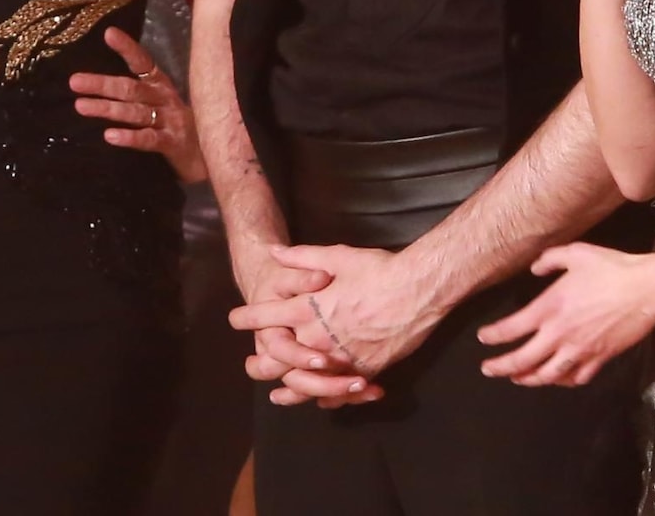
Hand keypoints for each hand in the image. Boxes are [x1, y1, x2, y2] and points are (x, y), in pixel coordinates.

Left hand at [69, 28, 205, 183]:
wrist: (211, 156)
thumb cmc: (179, 128)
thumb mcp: (161, 105)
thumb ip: (137, 94)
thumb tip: (101, 86)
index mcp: (162, 86)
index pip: (144, 62)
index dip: (127, 48)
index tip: (108, 33)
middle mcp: (166, 98)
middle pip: (131, 88)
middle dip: (102, 84)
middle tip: (74, 81)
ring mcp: (171, 121)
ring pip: (135, 112)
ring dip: (107, 109)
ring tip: (81, 106)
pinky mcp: (173, 144)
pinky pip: (148, 139)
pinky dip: (129, 137)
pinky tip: (109, 136)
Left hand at [230, 244, 445, 406]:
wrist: (419, 290)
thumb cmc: (379, 270)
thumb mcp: (338, 257)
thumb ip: (303, 257)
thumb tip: (274, 252)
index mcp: (309, 308)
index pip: (266, 316)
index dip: (247, 317)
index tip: (235, 319)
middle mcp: (319, 337)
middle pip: (279, 358)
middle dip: (261, 362)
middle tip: (251, 362)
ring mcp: (340, 358)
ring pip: (305, 382)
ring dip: (289, 389)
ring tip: (278, 394)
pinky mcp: (364, 369)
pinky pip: (339, 392)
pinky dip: (327, 398)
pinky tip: (321, 401)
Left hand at [477, 242, 654, 386]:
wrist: (645, 289)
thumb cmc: (611, 269)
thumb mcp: (575, 253)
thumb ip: (549, 259)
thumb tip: (534, 268)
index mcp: (550, 307)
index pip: (512, 329)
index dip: (493, 336)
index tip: (483, 338)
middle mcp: (560, 334)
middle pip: (523, 360)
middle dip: (501, 367)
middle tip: (488, 369)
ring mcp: (580, 350)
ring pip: (547, 376)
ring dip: (528, 380)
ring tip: (517, 379)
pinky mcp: (599, 358)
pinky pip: (576, 378)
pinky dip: (562, 382)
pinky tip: (557, 378)